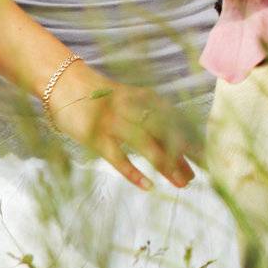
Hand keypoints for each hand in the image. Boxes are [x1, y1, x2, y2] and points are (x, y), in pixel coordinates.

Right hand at [48, 63, 198, 189]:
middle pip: (165, 133)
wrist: (63, 82)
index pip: (173, 121)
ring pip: (146, 145)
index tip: (205, 155)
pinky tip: (149, 186)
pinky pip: (118, 157)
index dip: (189, 138)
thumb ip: (146, 112)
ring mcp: (114, 122)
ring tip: (181, 183)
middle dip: (183, 154)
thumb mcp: (127, 97)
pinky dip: (133, 172)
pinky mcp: (96, 136)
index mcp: (142, 98)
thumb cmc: (97, 94)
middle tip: (199, 173)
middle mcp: (132, 108)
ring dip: (166, 165)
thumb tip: (172, 133)